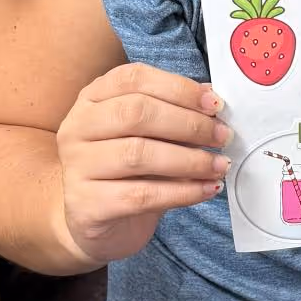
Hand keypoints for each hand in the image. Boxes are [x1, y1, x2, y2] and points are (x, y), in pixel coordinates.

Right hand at [56, 64, 230, 262]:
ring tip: (219, 166)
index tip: (215, 104)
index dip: (178, 88)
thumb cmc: (127, 171)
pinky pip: (141, 195)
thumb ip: (175, 113)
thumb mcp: (149, 136)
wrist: (94, 222)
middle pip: (135, 113)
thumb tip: (212, 97)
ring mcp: (76, 167)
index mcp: (92, 98)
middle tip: (223, 136)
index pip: (133, 78)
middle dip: (189, 123)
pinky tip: (206, 190)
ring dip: (190, 160)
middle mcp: (77, 127)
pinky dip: (181, 192)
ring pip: (138, 154)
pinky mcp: (86, 205)